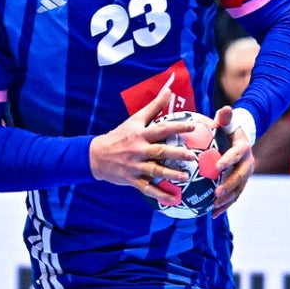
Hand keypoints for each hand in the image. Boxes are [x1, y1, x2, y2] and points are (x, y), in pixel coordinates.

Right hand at [89, 83, 198, 204]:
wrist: (97, 156)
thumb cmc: (120, 135)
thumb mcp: (135, 119)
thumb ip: (154, 106)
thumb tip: (169, 89)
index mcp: (140, 134)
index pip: (161, 129)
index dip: (177, 127)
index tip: (192, 127)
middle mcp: (138, 150)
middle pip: (160, 151)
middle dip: (176, 154)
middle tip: (192, 156)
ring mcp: (135, 166)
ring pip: (155, 171)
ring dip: (171, 174)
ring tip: (185, 177)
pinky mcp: (132, 180)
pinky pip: (148, 189)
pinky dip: (161, 194)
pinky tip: (174, 199)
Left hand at [210, 106, 253, 216]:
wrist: (240, 140)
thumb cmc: (227, 130)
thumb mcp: (226, 122)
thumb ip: (224, 117)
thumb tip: (225, 108)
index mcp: (243, 148)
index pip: (236, 155)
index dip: (228, 160)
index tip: (216, 167)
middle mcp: (248, 163)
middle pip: (240, 177)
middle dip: (229, 186)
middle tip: (216, 194)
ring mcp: (245, 175)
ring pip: (238, 190)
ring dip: (227, 200)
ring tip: (214, 207)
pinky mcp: (240, 184)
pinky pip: (233, 196)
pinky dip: (224, 205)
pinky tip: (212, 214)